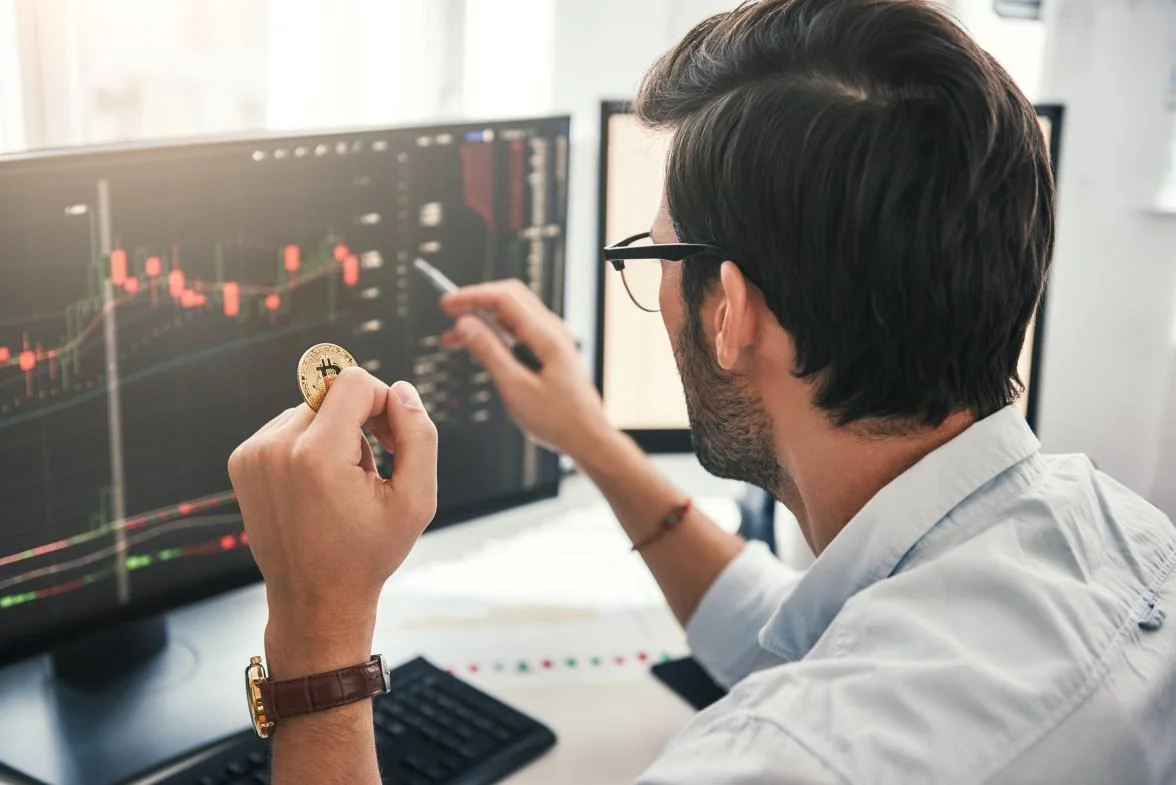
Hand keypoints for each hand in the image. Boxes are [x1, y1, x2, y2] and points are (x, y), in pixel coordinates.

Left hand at [227, 368, 437, 671]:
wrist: (315, 599)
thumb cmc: (368, 554)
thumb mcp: (416, 500)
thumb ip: (418, 435)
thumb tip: (402, 391)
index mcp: (317, 454)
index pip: (355, 382)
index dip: (385, 404)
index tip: (393, 441)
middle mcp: (276, 447)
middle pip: (333, 393)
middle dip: (361, 420)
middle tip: (375, 467)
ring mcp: (253, 454)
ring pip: (311, 409)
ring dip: (335, 433)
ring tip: (345, 482)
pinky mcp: (242, 461)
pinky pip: (287, 427)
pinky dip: (309, 444)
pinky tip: (319, 484)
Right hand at [440, 279, 614, 460]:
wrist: (588, 438)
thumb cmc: (559, 419)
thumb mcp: (515, 388)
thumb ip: (489, 352)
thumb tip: (466, 324)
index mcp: (547, 336)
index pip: (504, 298)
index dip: (472, 296)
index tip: (447, 304)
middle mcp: (553, 331)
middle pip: (509, 297)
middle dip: (476, 302)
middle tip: (449, 314)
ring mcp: (553, 340)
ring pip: (513, 314)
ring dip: (483, 319)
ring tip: (456, 338)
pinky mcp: (550, 351)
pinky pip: (520, 330)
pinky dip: (496, 332)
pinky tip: (479, 347)